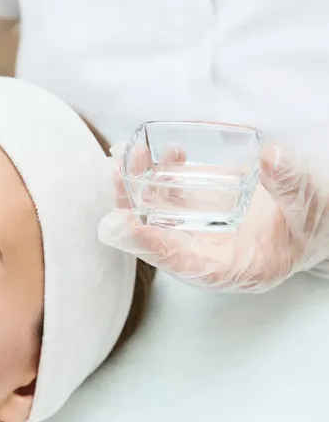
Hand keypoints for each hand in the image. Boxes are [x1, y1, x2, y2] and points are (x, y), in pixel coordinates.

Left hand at [98, 144, 328, 291]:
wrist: (319, 214)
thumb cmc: (315, 220)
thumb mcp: (310, 206)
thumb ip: (290, 185)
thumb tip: (270, 156)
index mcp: (235, 269)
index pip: (182, 264)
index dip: (148, 246)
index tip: (119, 227)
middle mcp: (207, 253)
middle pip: (157, 238)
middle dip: (130, 211)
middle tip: (114, 178)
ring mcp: (199, 230)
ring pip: (156, 214)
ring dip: (136, 187)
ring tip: (124, 156)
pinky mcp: (198, 207)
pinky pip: (168, 195)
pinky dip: (157, 174)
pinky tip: (159, 152)